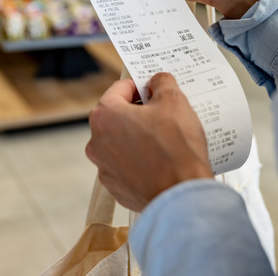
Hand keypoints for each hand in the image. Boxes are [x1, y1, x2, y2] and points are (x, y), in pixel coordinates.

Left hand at [86, 73, 213, 211]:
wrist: (181, 196)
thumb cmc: (175, 148)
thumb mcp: (174, 101)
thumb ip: (162, 83)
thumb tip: (157, 81)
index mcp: (104, 116)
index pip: (120, 89)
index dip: (141, 86)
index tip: (156, 91)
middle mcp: (97, 143)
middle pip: (118, 117)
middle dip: (140, 113)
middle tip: (165, 114)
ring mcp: (105, 169)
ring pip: (122, 143)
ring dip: (139, 138)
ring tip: (167, 140)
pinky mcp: (117, 188)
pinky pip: (128, 166)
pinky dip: (142, 161)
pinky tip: (162, 162)